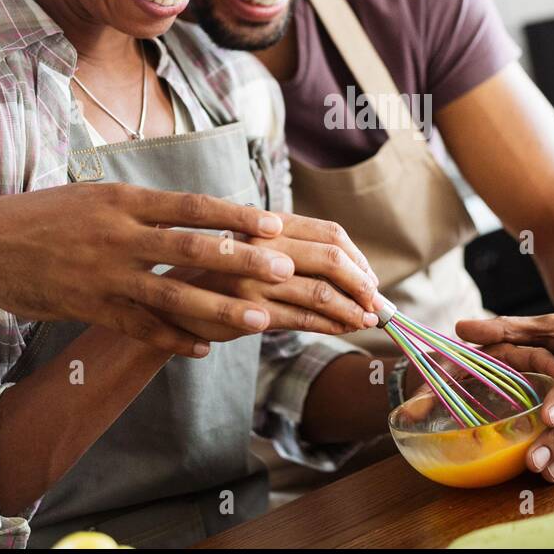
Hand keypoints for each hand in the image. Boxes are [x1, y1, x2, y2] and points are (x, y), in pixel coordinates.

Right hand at [0, 182, 299, 357]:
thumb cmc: (41, 216)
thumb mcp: (93, 197)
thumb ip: (140, 209)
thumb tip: (189, 214)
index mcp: (123, 199)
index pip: (193, 206)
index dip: (236, 215)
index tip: (275, 223)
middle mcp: (118, 233)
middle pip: (192, 247)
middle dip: (243, 260)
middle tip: (285, 268)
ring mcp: (103, 272)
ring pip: (172, 293)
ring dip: (221, 307)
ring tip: (261, 319)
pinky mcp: (87, 305)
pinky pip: (140, 326)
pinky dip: (174, 338)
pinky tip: (205, 348)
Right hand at [174, 212, 380, 335]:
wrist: (177, 302)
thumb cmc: (228, 274)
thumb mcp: (259, 250)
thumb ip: (298, 251)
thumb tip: (356, 270)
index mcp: (271, 224)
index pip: (330, 233)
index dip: (358, 258)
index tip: (370, 278)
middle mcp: (264, 246)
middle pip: (331, 259)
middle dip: (361, 284)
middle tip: (376, 301)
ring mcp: (256, 280)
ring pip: (321, 293)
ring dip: (351, 309)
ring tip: (366, 319)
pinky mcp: (251, 312)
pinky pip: (304, 319)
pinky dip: (331, 325)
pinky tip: (343, 328)